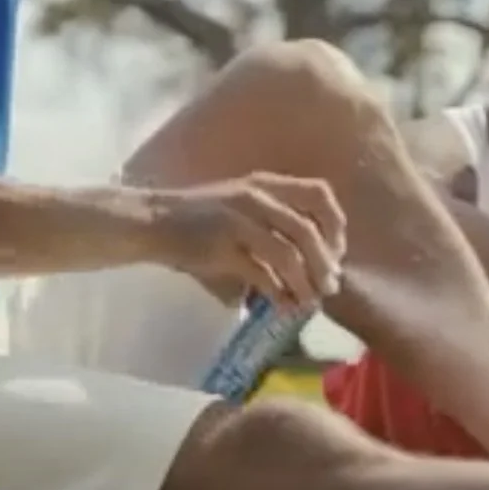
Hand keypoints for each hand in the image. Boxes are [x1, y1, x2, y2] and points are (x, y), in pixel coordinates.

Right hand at [149, 173, 346, 310]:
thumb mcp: (241, 208)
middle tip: (329, 288)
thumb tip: (308, 268)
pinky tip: (282, 306)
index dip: (335, 225)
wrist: (152, 222)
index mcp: (266, 184)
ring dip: (304, 283)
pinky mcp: (222, 247)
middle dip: (325, 264)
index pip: (319, 195)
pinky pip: (261, 273)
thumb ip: (274, 227)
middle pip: (308, 230)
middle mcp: (257, 196)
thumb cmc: (198, 220)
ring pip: (289, 254)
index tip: (336, 254)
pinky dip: (278, 293)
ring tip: (308, 302)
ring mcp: (238, 220)